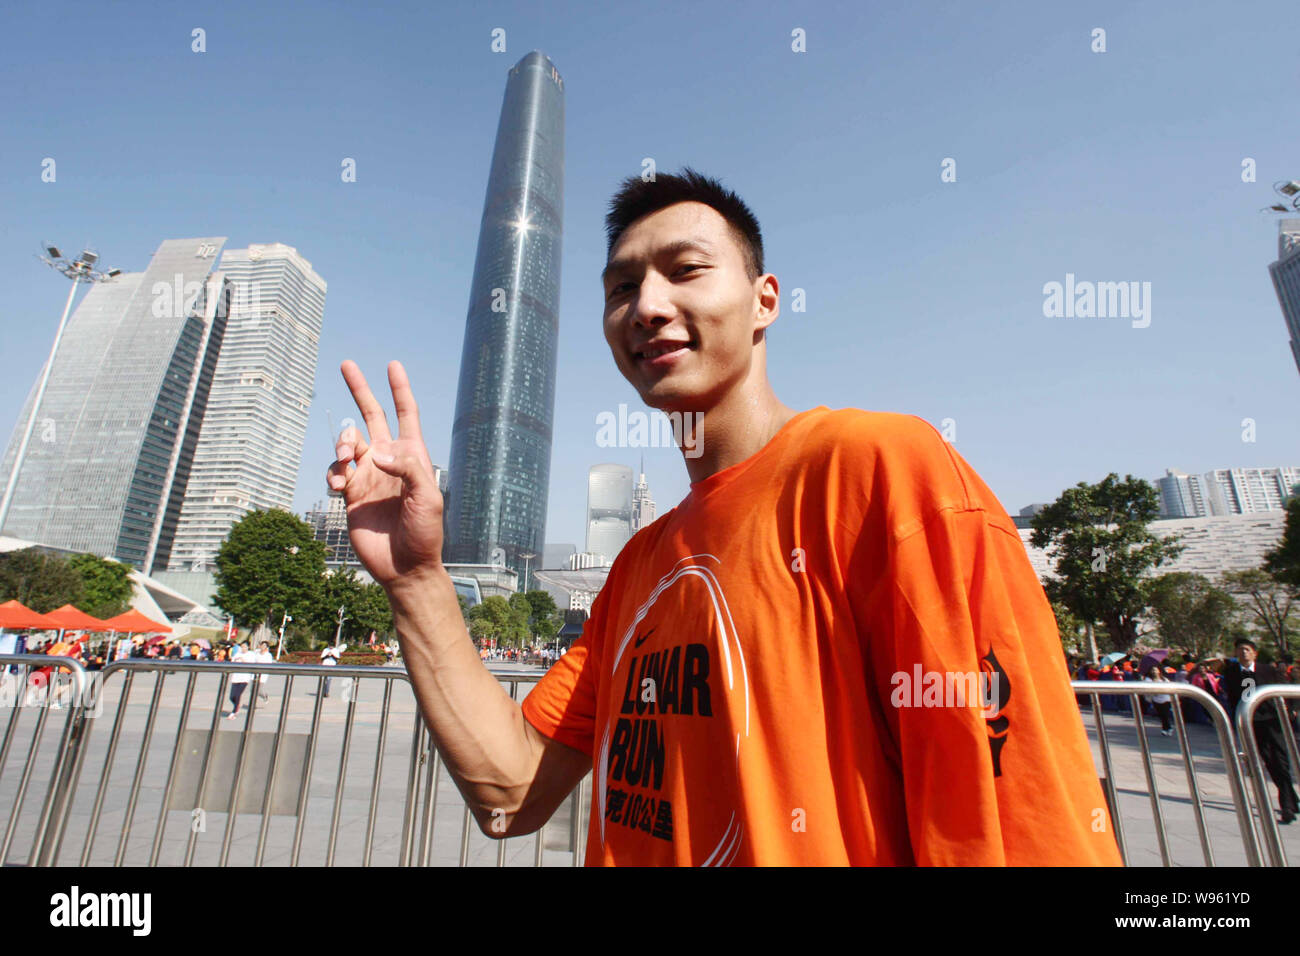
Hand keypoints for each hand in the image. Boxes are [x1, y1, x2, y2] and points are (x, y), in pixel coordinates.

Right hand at [327, 360, 443, 589]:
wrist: (405, 567)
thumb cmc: (425, 533)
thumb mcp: (428, 498)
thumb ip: (407, 469)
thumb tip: (375, 453)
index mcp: (412, 456)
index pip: (406, 414)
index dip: (399, 389)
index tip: (392, 365)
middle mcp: (389, 462)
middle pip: (372, 417)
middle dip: (360, 390)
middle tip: (347, 364)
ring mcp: (368, 477)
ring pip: (348, 443)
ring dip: (343, 442)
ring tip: (347, 455)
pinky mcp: (350, 495)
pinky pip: (335, 472)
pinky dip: (332, 471)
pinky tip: (338, 484)